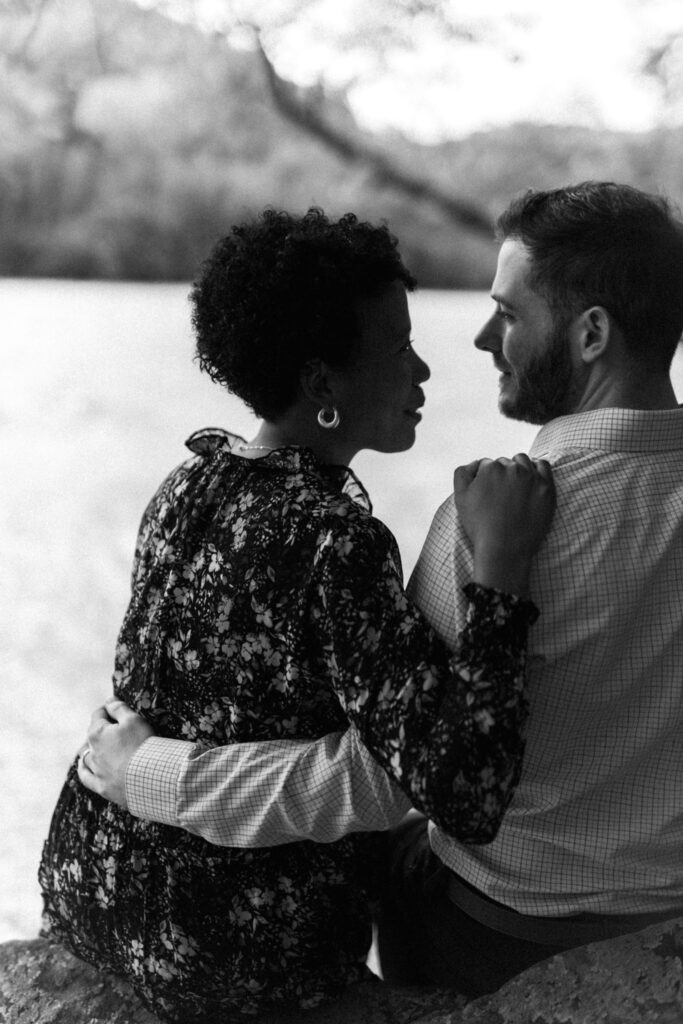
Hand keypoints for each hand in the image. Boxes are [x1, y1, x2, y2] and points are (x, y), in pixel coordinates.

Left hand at [77, 698, 154, 809]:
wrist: (150, 778)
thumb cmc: (142, 745)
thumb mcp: (134, 719)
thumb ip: (119, 708)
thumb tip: (109, 701)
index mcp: (97, 733)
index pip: (98, 714)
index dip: (108, 709)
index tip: (116, 708)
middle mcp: (92, 752)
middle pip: (92, 735)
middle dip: (101, 729)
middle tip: (115, 727)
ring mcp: (96, 771)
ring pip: (86, 756)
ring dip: (91, 748)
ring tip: (100, 745)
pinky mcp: (102, 787)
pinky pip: (86, 777)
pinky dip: (84, 769)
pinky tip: (84, 765)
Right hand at [453, 453, 554, 595]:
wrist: (504, 549)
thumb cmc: (480, 525)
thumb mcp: (460, 497)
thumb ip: (463, 473)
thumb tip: (477, 463)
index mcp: (490, 468)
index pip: (486, 465)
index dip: (485, 479)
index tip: (488, 494)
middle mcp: (512, 468)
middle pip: (505, 463)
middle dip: (501, 475)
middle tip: (501, 495)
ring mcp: (531, 477)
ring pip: (523, 461)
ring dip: (518, 468)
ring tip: (515, 487)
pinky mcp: (546, 487)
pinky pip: (543, 466)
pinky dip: (536, 469)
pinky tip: (531, 480)